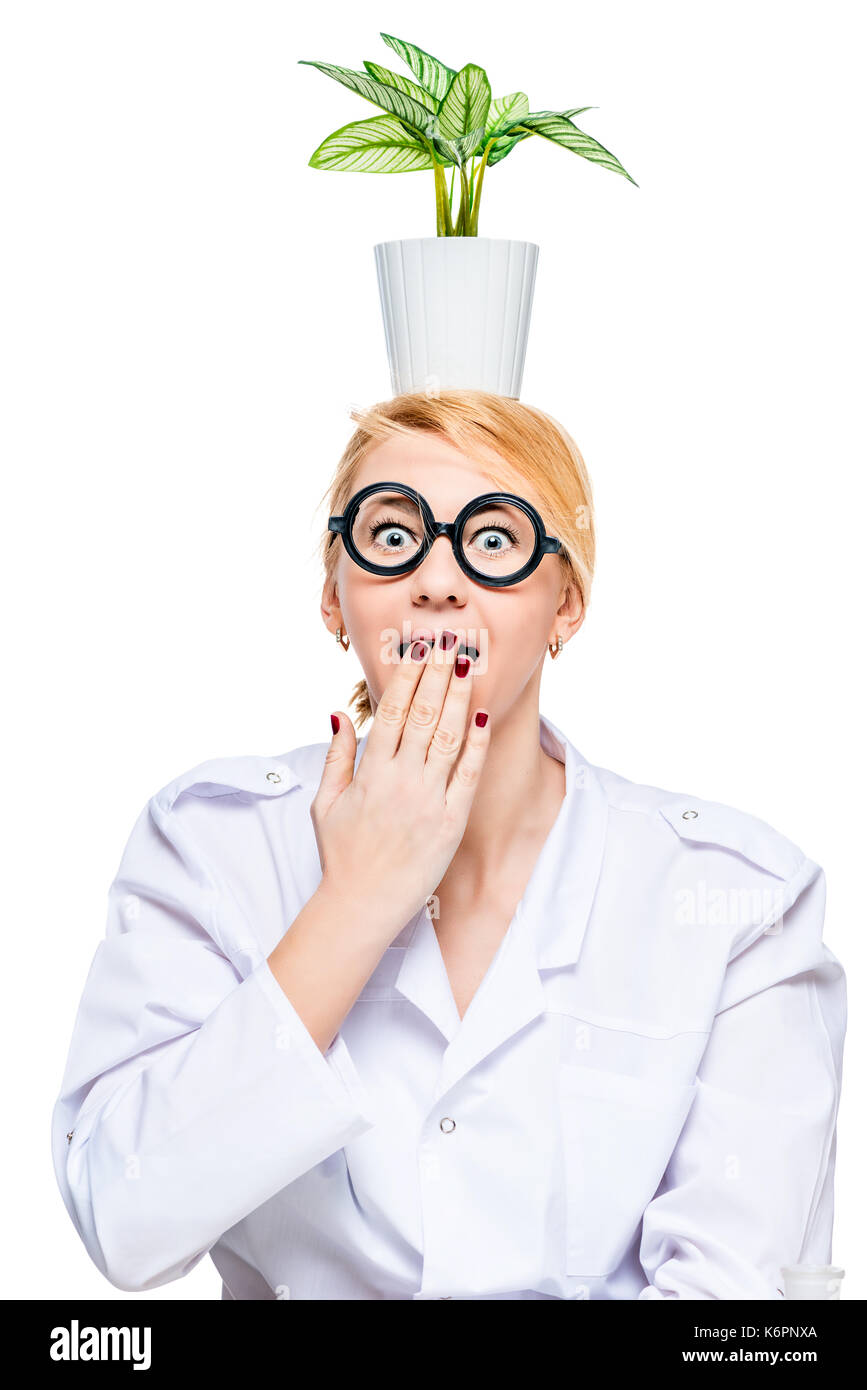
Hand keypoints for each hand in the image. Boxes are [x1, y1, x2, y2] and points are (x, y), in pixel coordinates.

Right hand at [310, 632, 490, 941]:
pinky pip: (468, 775)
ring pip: (447, 737)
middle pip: (423, 714)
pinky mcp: (451, 823)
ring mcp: (428, 801)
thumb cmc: (342, 855)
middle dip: (437, 674)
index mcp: (370, 773)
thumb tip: (339, 713)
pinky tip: (482, 715)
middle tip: (449, 641)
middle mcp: (400, 781)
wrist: (361, 905)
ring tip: (468, 665)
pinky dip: (476, 744)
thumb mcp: (325, 803)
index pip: (392, 711)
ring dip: (459, 697)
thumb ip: (336, 756)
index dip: (406, 677)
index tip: (416, 650)